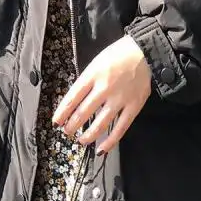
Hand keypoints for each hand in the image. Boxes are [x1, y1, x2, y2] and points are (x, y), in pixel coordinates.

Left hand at [52, 34, 150, 153]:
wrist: (144, 52)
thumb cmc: (118, 55)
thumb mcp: (96, 63)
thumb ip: (87, 81)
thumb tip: (76, 101)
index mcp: (92, 75)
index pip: (72, 98)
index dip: (62, 113)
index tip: (56, 122)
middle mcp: (104, 89)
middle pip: (83, 112)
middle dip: (72, 125)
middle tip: (67, 131)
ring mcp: (119, 99)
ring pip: (100, 123)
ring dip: (88, 135)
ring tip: (80, 140)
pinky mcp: (134, 107)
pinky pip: (120, 128)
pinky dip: (110, 141)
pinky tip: (101, 149)